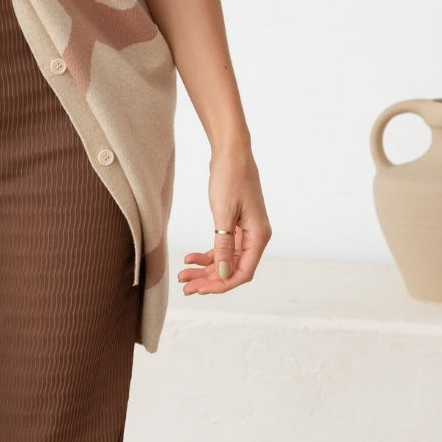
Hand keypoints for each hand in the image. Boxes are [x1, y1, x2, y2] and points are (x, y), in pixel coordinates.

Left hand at [178, 141, 270, 294]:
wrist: (231, 152)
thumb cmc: (230, 177)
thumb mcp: (224, 213)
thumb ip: (224, 246)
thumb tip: (224, 274)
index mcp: (259, 236)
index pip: (243, 272)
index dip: (222, 283)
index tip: (201, 289)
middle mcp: (255, 236)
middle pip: (233, 268)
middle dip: (209, 279)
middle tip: (186, 288)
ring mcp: (245, 231)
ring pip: (225, 259)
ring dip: (205, 269)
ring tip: (183, 276)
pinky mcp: (234, 224)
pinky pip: (221, 247)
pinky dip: (206, 254)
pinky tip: (189, 258)